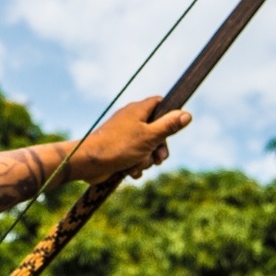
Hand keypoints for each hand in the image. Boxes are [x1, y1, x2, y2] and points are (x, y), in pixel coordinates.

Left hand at [66, 97, 191, 182]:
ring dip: (147, 160)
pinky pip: (135, 157)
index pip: (160, 103)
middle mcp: (131, 120)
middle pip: (156, 130)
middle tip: (159, 159)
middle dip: (160, 147)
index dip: (170, 115)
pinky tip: (130, 172)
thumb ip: (168, 126)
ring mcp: (124, 135)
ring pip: (147, 147)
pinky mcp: (119, 150)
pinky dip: (136, 165)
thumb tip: (187, 114)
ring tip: (139, 164)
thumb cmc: (118, 146)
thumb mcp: (149, 137)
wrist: (88, 163)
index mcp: (138, 110)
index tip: (174, 128)